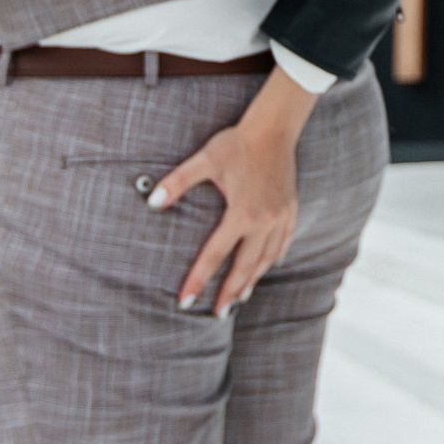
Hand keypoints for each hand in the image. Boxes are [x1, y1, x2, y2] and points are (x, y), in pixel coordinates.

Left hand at [149, 67, 319, 316]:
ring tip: (239, 298)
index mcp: (242, 213)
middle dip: (229, 292)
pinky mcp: (291, 211)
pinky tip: (265, 267)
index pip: (215, 256)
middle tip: (218, 314)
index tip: (185, 301)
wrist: (275, 128)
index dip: (198, 280)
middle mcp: (264, 221)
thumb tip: (152, 202)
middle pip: (245, 267)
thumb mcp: (205, 160)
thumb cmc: (237, 143)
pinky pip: (282, 244)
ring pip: (266, 259)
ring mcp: (280, 218)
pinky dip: (272, 260)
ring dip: (251, 280)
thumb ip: (178, 181)